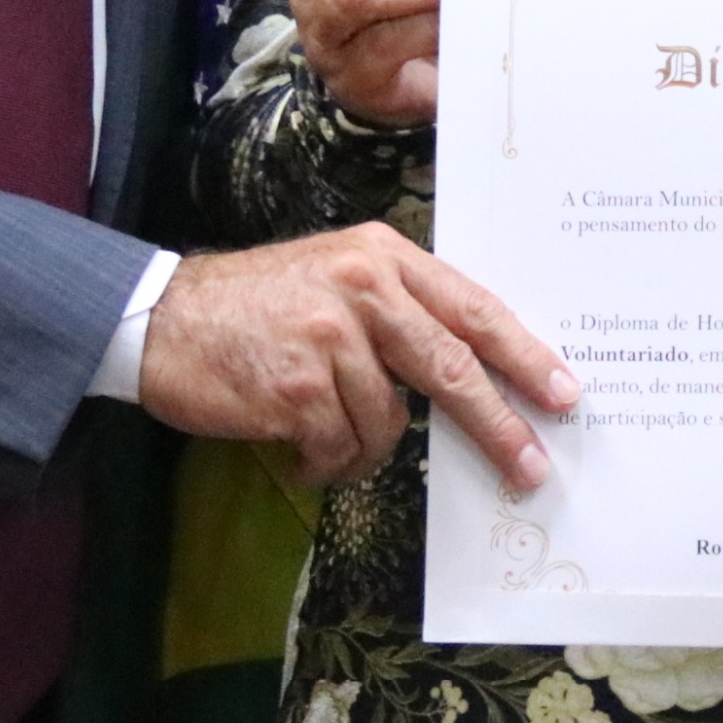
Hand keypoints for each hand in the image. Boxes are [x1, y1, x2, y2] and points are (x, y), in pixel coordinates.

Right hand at [135, 226, 575, 490]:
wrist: (161, 318)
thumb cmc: (256, 306)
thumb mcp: (335, 277)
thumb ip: (400, 311)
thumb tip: (472, 373)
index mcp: (382, 257)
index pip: (472, 308)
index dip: (523, 354)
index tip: (562, 392)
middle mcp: (362, 287)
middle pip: (452, 367)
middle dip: (497, 424)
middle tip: (528, 466)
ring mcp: (328, 335)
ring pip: (386, 421)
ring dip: (359, 445)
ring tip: (321, 432)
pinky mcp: (295, 385)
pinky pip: (339, 447)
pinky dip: (322, 460)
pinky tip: (294, 444)